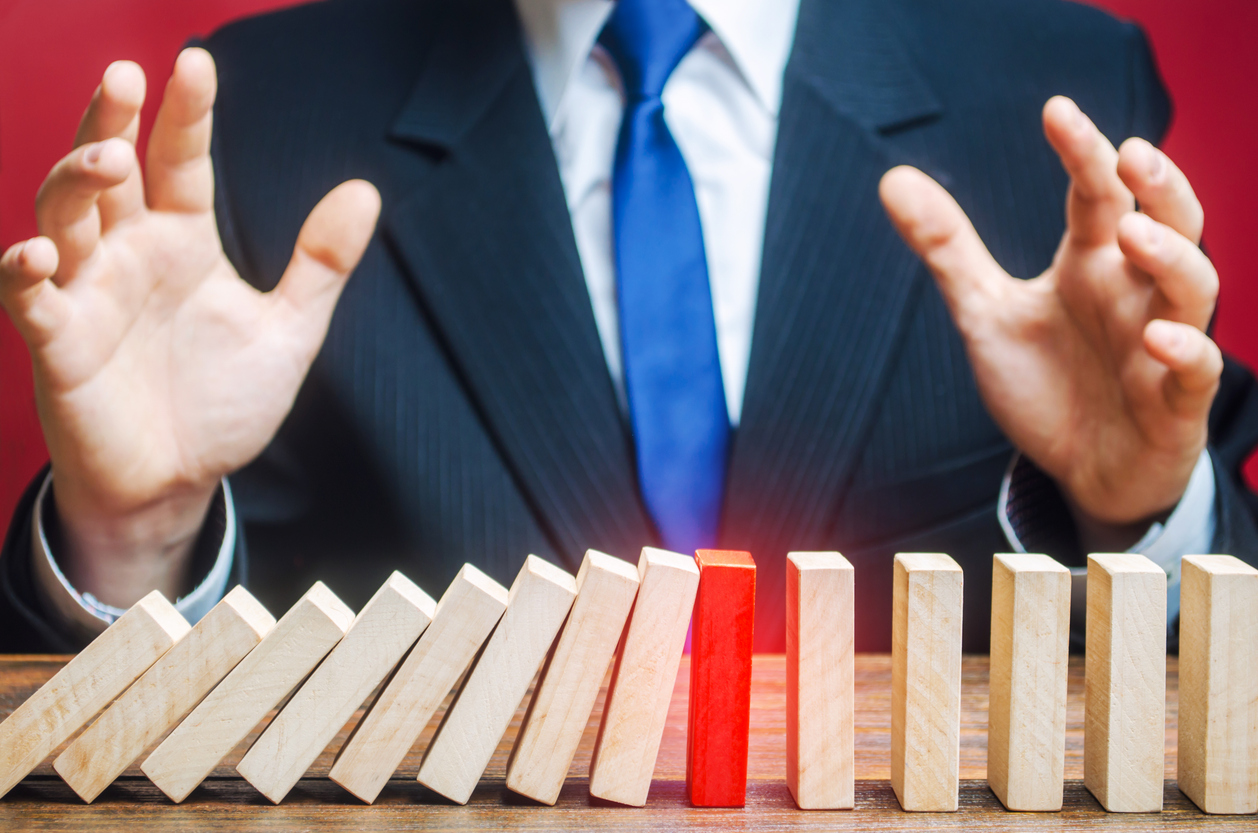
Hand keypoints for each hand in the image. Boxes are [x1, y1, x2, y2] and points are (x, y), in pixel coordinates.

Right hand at [0, 49, 380, 606]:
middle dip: (111, 120)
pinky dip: (26, 272)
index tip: (197, 61)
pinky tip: (41, 253)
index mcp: (182, 242)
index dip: (186, 114)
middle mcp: (129, 255)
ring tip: (112, 157)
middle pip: (108, 170)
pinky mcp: (58, 345)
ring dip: (75, 180)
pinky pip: (30, 299)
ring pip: (62, 215)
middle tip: (126, 74)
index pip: (182, 162)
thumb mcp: (289, 330)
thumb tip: (365, 188)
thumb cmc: (224, 403)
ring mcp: (88, 295)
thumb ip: (321, 263)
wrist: (181, 483)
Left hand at [879, 96, 1219, 542]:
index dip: (1084, 153)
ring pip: (1194, 286)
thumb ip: (948, 249)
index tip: (1055, 111)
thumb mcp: (985, 312)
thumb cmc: (1047, 384)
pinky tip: (1155, 337)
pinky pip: (1196, 371)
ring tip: (1132, 231)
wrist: (1082, 472)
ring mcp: (1160, 345)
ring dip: (1170, 256)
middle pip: (1172, 222)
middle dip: (1159, 185)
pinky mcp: (1174, 403)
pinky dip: (1184, 351)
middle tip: (1129, 153)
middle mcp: (1134, 294)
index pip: (1097, 195)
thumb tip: (892, 178)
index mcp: (1092, 265)